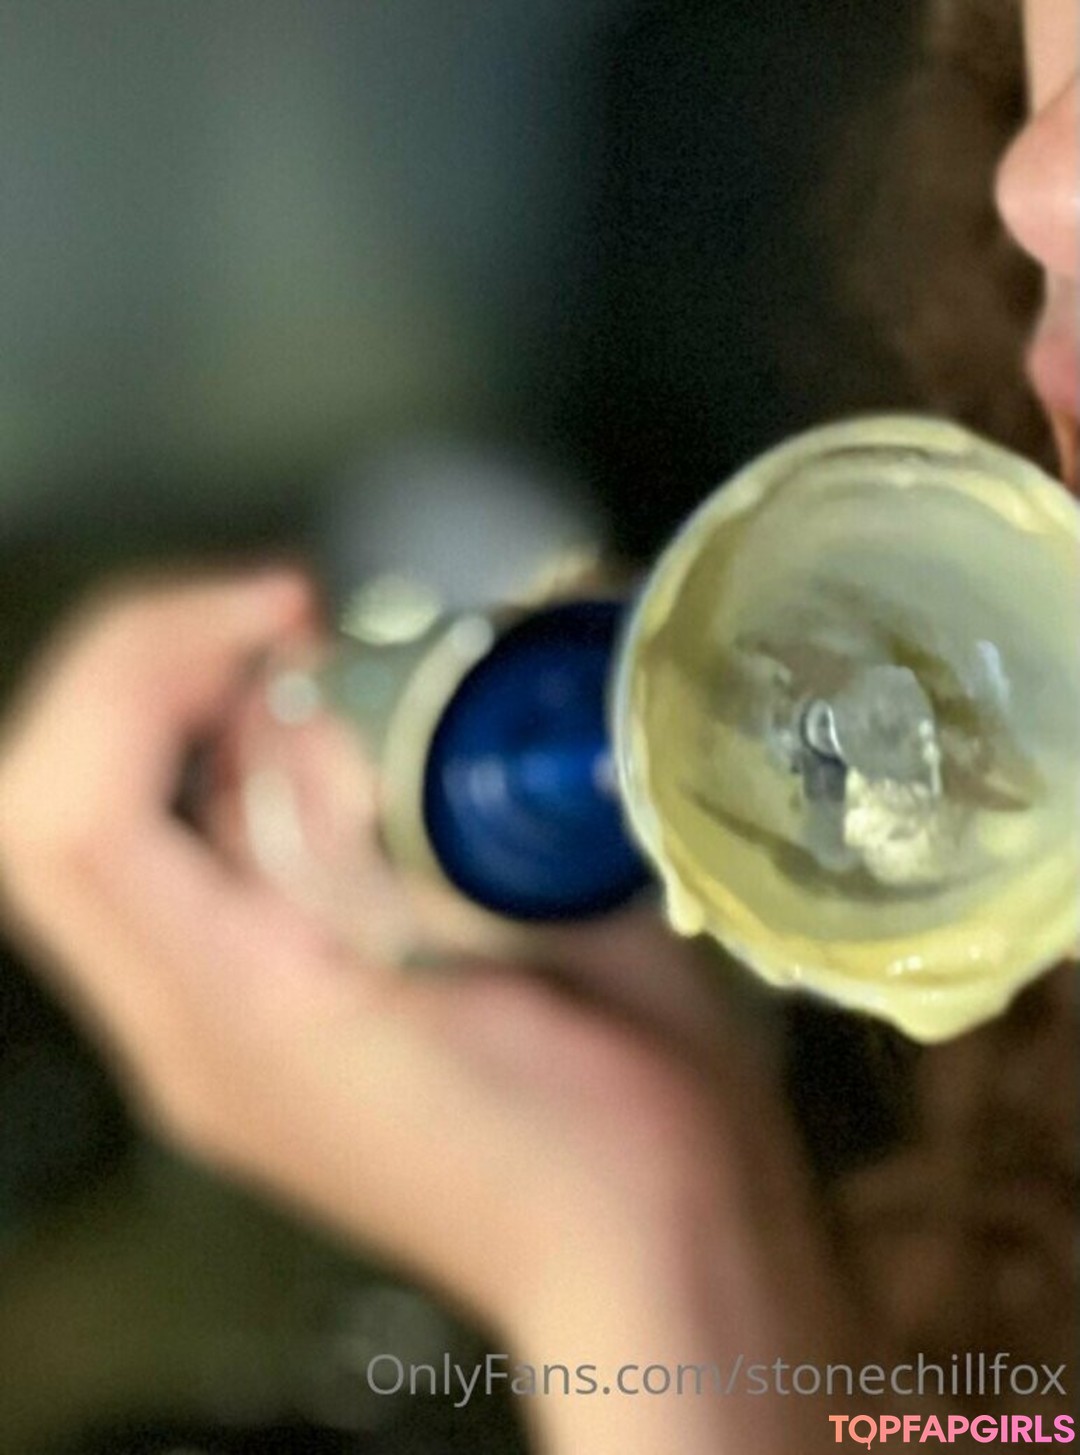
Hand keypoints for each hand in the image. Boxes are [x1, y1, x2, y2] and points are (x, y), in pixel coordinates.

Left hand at [0, 571, 852, 1452]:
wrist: (640, 1247)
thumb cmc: (604, 1131)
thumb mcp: (501, 951)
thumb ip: (378, 830)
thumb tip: (291, 717)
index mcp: (239, 1018)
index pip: (76, 815)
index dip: (150, 670)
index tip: (288, 612)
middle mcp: (188, 1033)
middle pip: (47, 810)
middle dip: (143, 668)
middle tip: (280, 617)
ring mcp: (207, 1034)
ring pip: (93, 832)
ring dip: (176, 712)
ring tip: (299, 660)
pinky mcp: (251, 1022)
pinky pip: (170, 864)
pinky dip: (214, 771)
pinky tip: (318, 745)